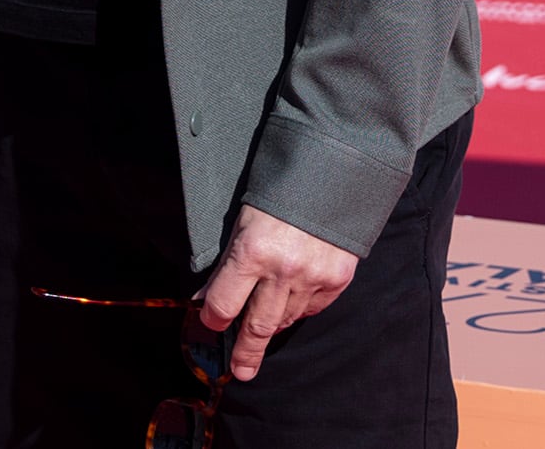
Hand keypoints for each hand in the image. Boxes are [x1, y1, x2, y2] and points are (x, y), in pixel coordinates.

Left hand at [197, 204, 359, 381]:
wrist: (333, 173)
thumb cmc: (279, 194)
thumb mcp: (242, 222)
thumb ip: (227, 265)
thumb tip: (206, 299)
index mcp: (252, 251)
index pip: (224, 304)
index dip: (213, 318)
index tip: (212, 323)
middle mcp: (283, 270)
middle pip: (256, 326)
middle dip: (245, 352)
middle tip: (240, 370)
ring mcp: (313, 278)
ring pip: (285, 320)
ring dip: (271, 324)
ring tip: (262, 328)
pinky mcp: (337, 280)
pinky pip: (311, 309)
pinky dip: (298, 308)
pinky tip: (291, 300)